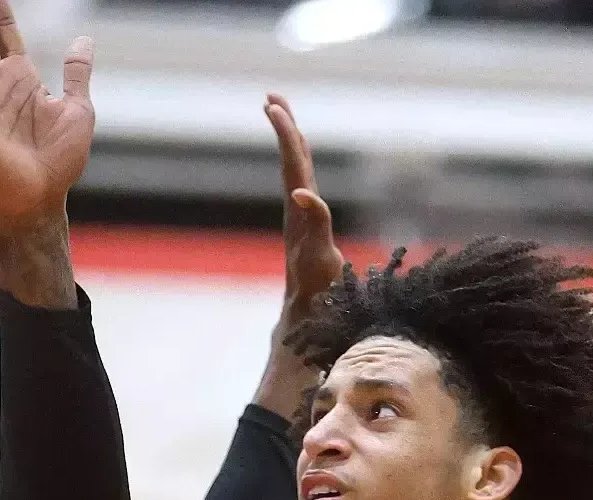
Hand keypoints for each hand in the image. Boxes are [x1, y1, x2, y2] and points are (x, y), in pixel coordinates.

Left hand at [265, 93, 342, 318]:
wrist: (307, 309)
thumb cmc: (317, 285)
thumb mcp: (319, 254)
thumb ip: (315, 221)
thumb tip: (301, 192)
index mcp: (300, 210)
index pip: (293, 163)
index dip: (286, 134)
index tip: (274, 106)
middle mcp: (296, 208)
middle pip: (291, 159)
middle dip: (284, 127)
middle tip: (273, 97)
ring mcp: (300, 216)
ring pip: (295, 169)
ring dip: (290, 142)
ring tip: (283, 117)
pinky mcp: (306, 224)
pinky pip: (303, 185)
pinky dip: (301, 166)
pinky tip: (300, 162)